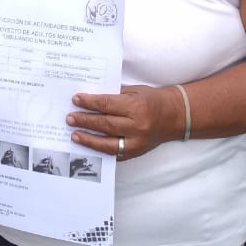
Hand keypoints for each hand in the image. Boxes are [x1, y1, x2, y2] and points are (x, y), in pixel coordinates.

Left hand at [66, 85, 181, 160]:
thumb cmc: (153, 100)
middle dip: (84, 120)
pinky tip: (89, 146)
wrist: (175, 116)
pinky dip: (101, 150)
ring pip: (107, 143)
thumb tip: (92, 98)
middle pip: (104, 124)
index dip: (89, 102)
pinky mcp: (136, 152)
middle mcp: (136, 125)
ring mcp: (136, 141)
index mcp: (136, 106)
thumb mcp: (135, 91)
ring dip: (88, 139)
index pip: (106, 104)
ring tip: (74, 135)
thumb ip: (115, 95)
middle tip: (70, 118)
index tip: (76, 100)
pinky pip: (115, 153)